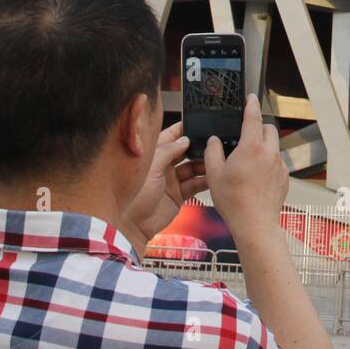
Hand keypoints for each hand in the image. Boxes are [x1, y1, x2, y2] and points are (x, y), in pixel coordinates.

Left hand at [127, 121, 207, 241]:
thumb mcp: (152, 167)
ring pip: (192, 167)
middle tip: (212, 142)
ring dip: (203, 164)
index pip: (169, 136)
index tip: (197, 124)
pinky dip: (205, 181)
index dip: (182, 130)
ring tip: (216, 160)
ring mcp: (171, 180)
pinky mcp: (178, 195)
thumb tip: (184, 139)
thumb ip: (168, 151)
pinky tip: (214, 177)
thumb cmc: (134, 194)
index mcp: (153, 155)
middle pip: (184, 151)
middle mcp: (163, 166)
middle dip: (197, 147)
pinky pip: (195, 184)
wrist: (133, 224)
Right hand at [204, 94, 287, 240]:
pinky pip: (277, 162)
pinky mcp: (285, 177)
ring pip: (274, 146)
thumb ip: (212, 152)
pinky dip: (268, 162)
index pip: (253, 117)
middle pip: (268, 129)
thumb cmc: (234, 200)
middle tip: (246, 136)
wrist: (255, 223)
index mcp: (251, 147)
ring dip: (264, 146)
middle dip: (259, 127)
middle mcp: (269, 152)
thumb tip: (215, 141)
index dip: (251, 104)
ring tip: (249, 161)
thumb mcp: (214, 174)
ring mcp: (280, 165)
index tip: (251, 98)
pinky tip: (256, 177)